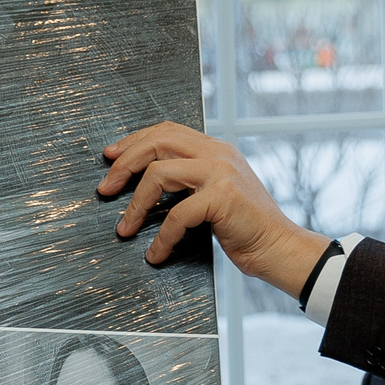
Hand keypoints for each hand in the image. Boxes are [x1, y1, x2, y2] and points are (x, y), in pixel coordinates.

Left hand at [98, 122, 329, 295]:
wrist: (280, 247)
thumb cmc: (245, 227)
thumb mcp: (217, 192)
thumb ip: (191, 180)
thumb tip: (147, 182)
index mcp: (215, 149)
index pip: (167, 131)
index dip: (134, 141)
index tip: (111, 158)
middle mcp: (218, 153)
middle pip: (157, 143)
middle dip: (124, 165)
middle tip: (105, 189)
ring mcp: (221, 173)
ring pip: (159, 174)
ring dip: (135, 205)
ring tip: (124, 228)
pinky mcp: (222, 197)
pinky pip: (176, 215)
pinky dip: (161, 238)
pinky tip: (156, 254)